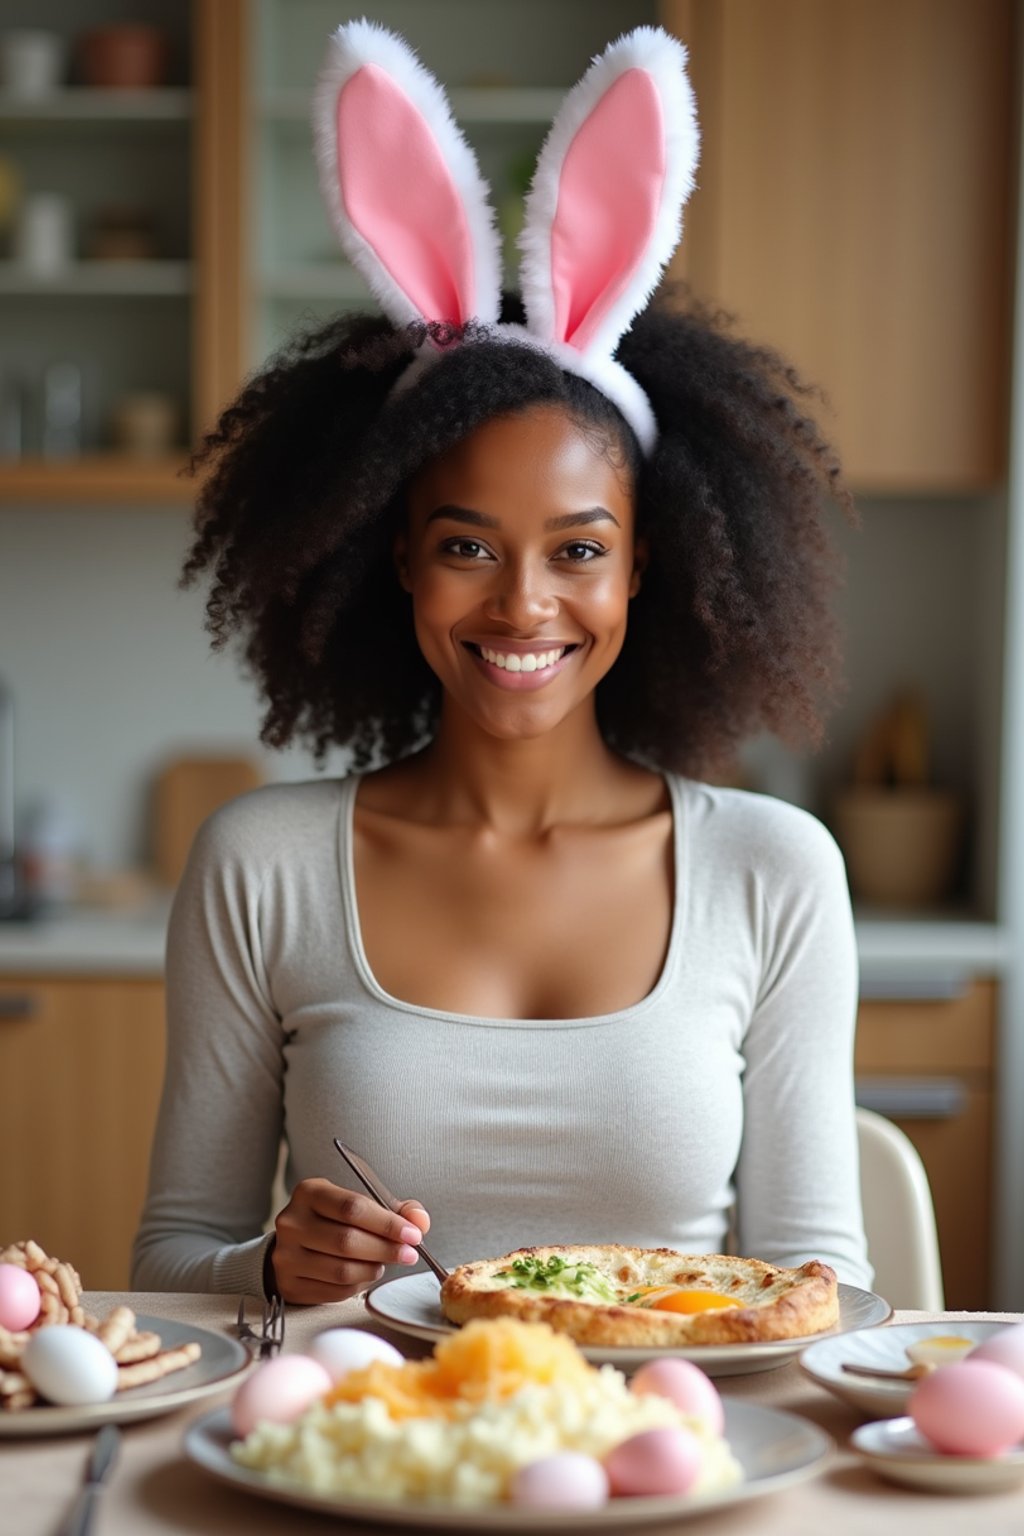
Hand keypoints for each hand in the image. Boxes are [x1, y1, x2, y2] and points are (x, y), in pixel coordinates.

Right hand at [269, 1178, 430, 1303]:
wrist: (292, 1245)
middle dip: (386, 1249)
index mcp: (310, 1193)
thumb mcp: (358, 1204)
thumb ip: (393, 1209)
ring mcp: (286, 1256)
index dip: (387, 1223)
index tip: (412, 1234)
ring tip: (383, 1263)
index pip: (352, 1208)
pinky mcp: (289, 1284)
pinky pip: (334, 1291)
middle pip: (347, 1241)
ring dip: (373, 1269)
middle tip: (409, 1254)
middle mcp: (292, 1222)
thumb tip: (419, 1220)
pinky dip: (358, 1285)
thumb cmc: (331, 1221)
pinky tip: (365, 1274)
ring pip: (342, 1270)